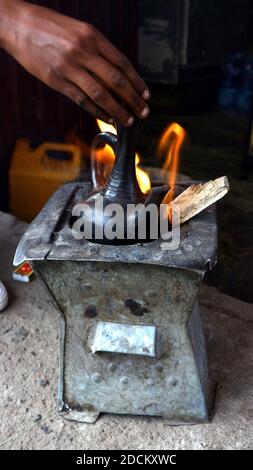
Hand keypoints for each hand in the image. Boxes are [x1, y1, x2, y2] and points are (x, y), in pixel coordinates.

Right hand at [0, 0, 149, 124]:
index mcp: (92, 37)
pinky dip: (97, 111)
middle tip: (144, 112)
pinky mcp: (56, 81)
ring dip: (118, 110)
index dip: (137, 82)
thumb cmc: (50, 28)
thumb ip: (98, 50)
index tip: (146, 95)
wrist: (19, 25)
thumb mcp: (79, 30)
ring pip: (101, 94)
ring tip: (128, 120)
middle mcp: (83, 51)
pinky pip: (82, 100)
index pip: (122, 63)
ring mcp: (69, 67)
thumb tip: (117, 73)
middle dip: (133, 100)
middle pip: (116, 81)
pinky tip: (107, 118)